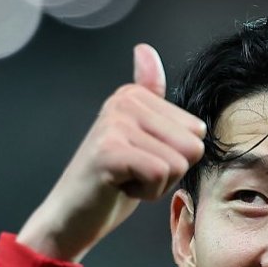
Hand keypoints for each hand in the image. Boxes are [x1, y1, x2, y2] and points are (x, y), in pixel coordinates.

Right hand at [17, 44, 206, 261]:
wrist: (71, 217)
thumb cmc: (110, 182)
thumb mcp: (138, 135)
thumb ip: (148, 96)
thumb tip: (145, 49)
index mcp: (134, 95)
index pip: (196, 131)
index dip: (175, 157)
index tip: (140, 162)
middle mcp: (123, 102)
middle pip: (192, 146)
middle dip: (170, 173)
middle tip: (133, 174)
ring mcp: (115, 124)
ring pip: (179, 163)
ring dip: (157, 185)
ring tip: (125, 180)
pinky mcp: (110, 151)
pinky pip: (160, 174)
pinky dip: (147, 193)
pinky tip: (120, 188)